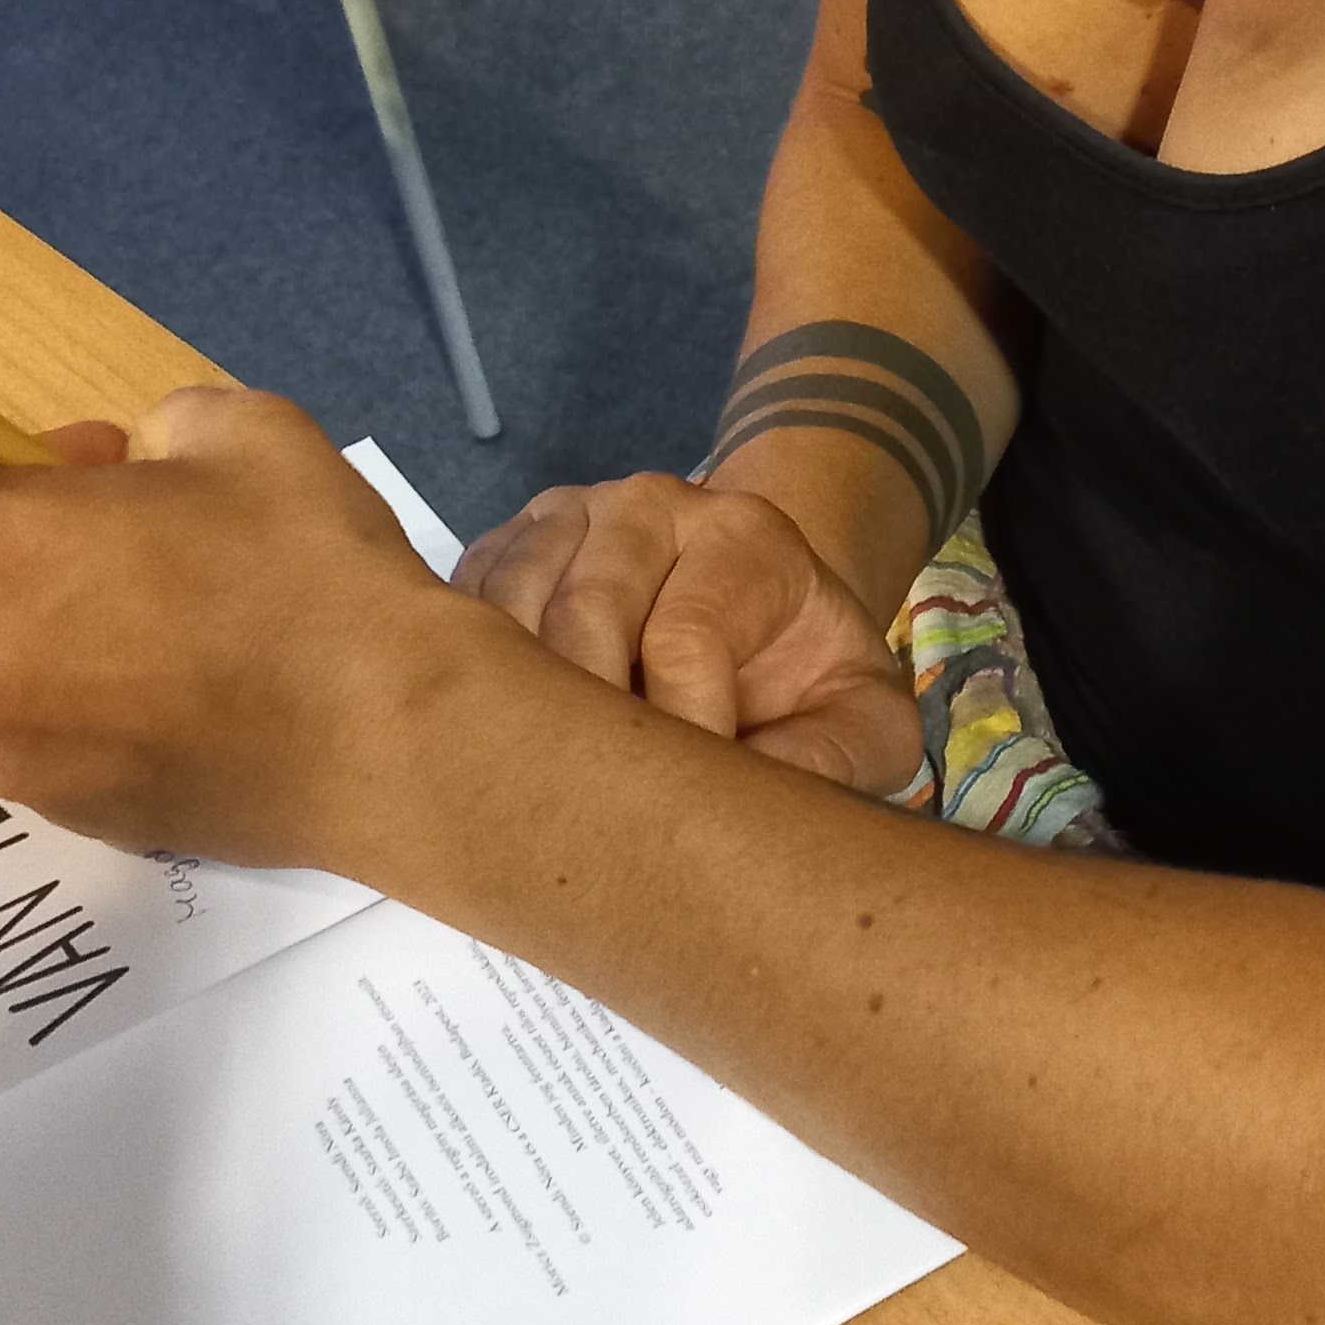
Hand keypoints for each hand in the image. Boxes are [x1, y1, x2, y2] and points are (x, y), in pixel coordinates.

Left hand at [0, 385, 457, 864]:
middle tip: (119, 551)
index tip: (103, 473)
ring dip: (39, 643)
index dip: (11, 468)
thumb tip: (137, 477)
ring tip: (158, 640)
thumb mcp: (243, 428)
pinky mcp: (69, 815)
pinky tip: (182, 708)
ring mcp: (16, 749)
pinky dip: (84, 721)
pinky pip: (44, 747)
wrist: (383, 729)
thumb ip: (156, 429)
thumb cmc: (306, 565)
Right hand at [455, 473, 927, 800]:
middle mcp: (647, 507)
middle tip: (601, 817)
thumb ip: (833, 760)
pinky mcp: (503, 547)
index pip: (681, 641)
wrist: (758, 614)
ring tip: (556, 789)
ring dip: (523, 712)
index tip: (682, 812)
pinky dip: (475, 682)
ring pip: (508, 615)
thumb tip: (744, 801)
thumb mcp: (864, 724)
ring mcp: (566, 519)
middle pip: (581, 622)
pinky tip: (512, 744)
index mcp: (743, 536)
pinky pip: (460, 610)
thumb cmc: (804, 678)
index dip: (677, 739)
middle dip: (589, 732)